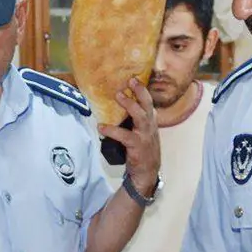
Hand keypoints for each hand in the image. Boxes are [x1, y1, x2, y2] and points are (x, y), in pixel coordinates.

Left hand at [98, 78, 160, 197]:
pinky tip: (101, 127)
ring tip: (118, 96)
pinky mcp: (137, 145)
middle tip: (130, 81)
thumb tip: (117, 108)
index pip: (149, 102)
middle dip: (140, 91)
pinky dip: (112, 130)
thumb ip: (134, 121)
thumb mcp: (142, 133)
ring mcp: (145, 135)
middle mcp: (150, 126)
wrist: (146, 172)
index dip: (143, 90)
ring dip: (130, 105)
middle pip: (147, 104)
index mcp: (150, 122)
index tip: (135, 78)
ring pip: (140, 115)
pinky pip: (124, 135)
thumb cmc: (141, 151)